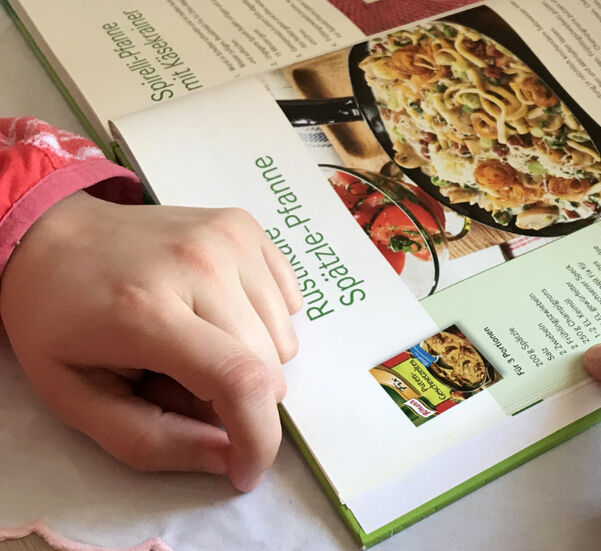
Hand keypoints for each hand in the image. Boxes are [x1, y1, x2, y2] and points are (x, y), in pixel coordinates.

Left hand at [0, 191, 301, 490]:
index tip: (246, 469)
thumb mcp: (79, 401)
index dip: (258, 438)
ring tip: (198, 345)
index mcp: (146, 310)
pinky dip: (262, 322)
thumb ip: (152, 443)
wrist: (52, 237)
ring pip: (284, 339)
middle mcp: (199, 263)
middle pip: (267, 366)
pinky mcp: (245, 226)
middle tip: (185, 387)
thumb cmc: (60, 323)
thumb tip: (229, 459)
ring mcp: (227, 238)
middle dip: (239, 401)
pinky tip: (216, 312)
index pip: (239, 380)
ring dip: (251, 361)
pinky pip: (288, 302)